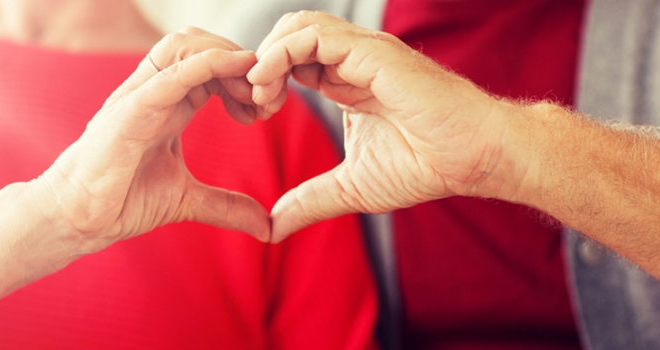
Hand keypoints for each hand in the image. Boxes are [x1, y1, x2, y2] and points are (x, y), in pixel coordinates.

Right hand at [33, 27, 269, 254]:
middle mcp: (155, 91)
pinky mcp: (129, 111)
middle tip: (266, 99)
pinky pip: (168, 74)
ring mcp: (140, 96)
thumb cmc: (122, 200)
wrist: (78, 219)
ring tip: (251, 93)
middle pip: (201, 43)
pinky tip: (234, 69)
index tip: (266, 108)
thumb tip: (267, 227)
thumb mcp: (187, 200)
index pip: (211, 64)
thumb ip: (227, 206)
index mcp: (170, 103)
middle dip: (241, 61)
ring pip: (183, 45)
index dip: (244, 76)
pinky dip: (205, 64)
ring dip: (227, 57)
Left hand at [248, 12, 519, 241]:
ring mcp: (362, 53)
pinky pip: (314, 36)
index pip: (291, 59)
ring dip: (267, 55)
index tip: (254, 114)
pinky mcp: (372, 53)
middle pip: (289, 34)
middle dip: (260, 63)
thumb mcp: (351, 187)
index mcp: (344, 81)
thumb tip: (273, 228)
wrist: (472, 159)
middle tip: (254, 102)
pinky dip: (281, 54)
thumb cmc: (424, 166)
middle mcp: (350, 60)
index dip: (266, 80)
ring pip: (298, 26)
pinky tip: (271, 85)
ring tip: (259, 93)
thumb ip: (310, 201)